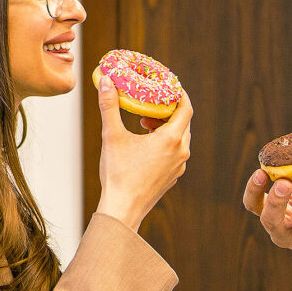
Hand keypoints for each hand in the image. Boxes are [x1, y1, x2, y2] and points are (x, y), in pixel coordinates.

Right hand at [95, 75, 192, 230]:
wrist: (123, 209)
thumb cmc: (118, 174)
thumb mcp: (112, 136)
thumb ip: (109, 106)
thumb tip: (106, 81)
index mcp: (171, 139)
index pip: (186, 108)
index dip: (180, 93)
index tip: (169, 85)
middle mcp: (180, 152)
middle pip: (183, 122)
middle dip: (167, 110)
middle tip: (150, 104)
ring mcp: (179, 166)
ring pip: (179, 138)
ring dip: (165, 127)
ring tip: (144, 124)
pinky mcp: (172, 177)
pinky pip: (175, 153)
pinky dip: (165, 143)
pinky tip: (145, 145)